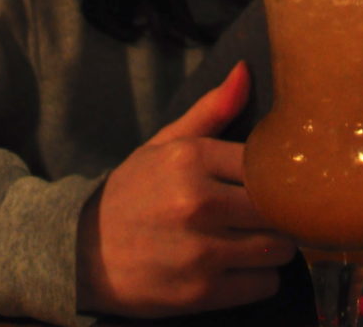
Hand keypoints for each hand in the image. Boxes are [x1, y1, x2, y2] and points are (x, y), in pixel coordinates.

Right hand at [77, 61, 295, 316]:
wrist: (82, 253)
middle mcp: (198, 203)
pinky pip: (263, 285)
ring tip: (261, 239)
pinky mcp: (200, 293)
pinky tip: (245, 268)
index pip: (266, 162)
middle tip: (274, 212)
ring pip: (278, 248)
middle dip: (280, 211)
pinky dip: (261, 279)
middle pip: (276, 207)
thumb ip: (212, 108)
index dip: (277, 173)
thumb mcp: (166, 143)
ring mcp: (199, 251)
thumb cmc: (134, 192)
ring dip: (276, 247)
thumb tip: (246, 69)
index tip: (280, 179)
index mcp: (191, 159)